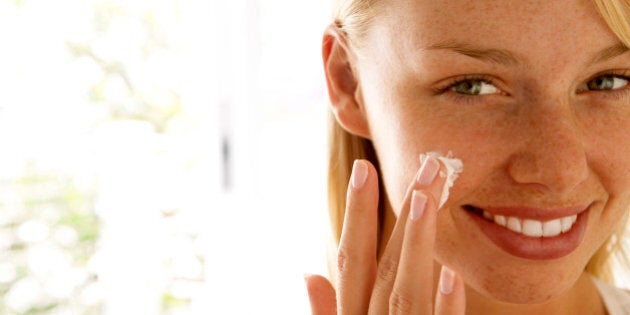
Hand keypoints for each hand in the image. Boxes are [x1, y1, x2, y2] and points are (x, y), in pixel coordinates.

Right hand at [305, 157, 465, 313]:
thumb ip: (327, 311)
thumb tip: (309, 274)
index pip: (351, 260)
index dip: (356, 214)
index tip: (363, 167)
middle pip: (387, 268)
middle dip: (406, 216)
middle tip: (430, 166)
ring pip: (406, 294)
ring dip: (416, 247)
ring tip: (427, 200)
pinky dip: (445, 308)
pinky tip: (452, 275)